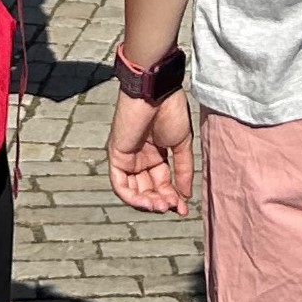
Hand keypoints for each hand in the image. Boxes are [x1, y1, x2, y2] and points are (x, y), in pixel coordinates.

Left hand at [107, 88, 193, 215]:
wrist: (157, 92)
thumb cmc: (171, 111)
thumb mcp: (181, 145)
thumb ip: (183, 170)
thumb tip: (186, 195)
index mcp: (156, 154)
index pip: (162, 183)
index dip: (172, 198)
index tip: (183, 210)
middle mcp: (140, 158)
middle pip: (148, 189)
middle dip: (160, 201)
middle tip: (172, 207)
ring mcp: (127, 157)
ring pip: (133, 190)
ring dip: (147, 202)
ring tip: (161, 206)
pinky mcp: (116, 155)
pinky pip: (119, 183)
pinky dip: (131, 196)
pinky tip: (147, 202)